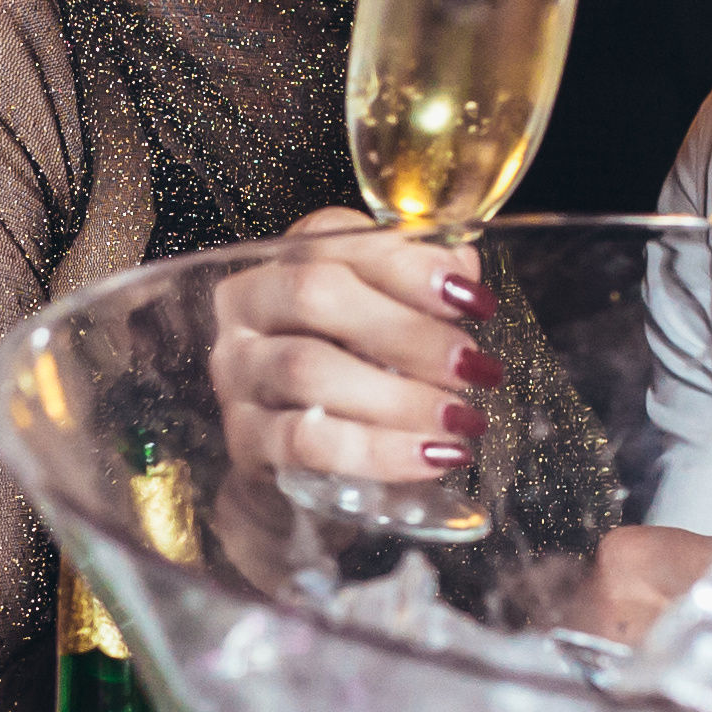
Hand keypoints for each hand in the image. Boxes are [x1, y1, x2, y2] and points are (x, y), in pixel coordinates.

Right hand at [208, 208, 498, 500]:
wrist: (299, 472)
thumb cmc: (349, 380)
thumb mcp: (381, 326)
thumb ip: (418, 292)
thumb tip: (463, 273)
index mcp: (282, 261)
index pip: (335, 240)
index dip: (409, 266)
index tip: (473, 300)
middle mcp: (248, 308)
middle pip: (315, 294)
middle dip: (406, 331)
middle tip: (473, 366)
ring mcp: (238, 375)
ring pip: (309, 370)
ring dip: (399, 397)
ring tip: (460, 420)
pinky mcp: (244, 442)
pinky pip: (308, 442)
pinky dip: (379, 451)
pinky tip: (432, 458)